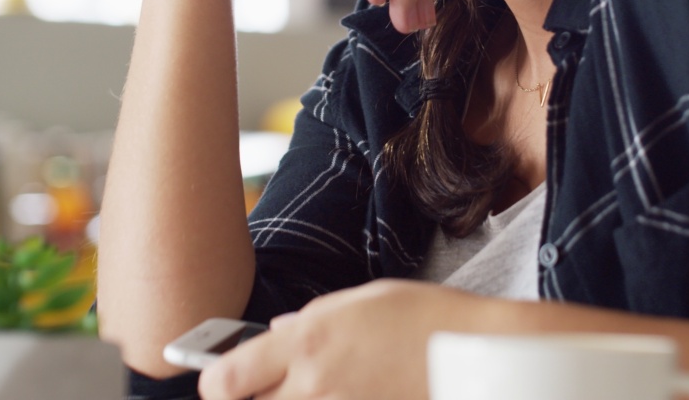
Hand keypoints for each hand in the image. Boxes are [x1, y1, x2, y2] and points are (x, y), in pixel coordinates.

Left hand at [198, 280, 484, 399]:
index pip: (224, 381)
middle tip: (267, 385)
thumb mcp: (360, 300)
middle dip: (248, 398)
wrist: (473, 357)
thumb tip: (274, 336)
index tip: (221, 377)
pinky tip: (344, 392)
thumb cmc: (422, 317)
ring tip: (311, 386)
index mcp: (308, 342)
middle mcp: (312, 387)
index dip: (215, 380)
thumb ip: (309, 320)